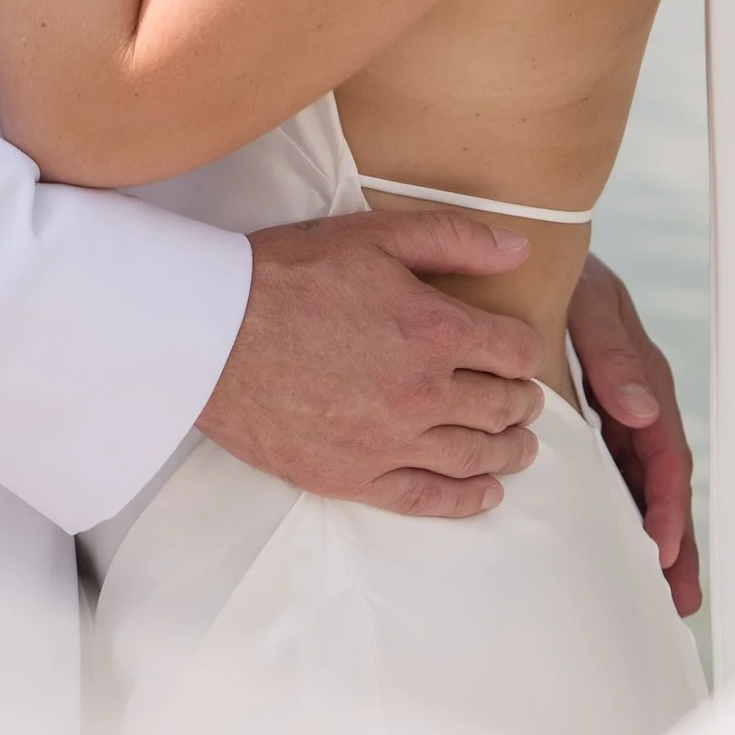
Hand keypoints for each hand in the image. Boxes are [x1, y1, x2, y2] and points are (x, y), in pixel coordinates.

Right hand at [199, 213, 545, 517]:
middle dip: (521, 402)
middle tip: (525, 401)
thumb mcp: (373, 235)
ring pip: (475, 456)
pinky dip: (467, 499)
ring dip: (508, 451)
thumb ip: (453, 240)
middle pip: (502, 406)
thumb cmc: (286, 275)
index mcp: (434, 329)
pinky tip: (485, 492)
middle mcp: (423, 392)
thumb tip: (520, 250)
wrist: (209, 332)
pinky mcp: (354, 477)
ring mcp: (389, 442)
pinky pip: (428, 499)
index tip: (516, 351)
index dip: (523, 350)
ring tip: (519, 447)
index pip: (514, 351)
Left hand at [567, 252, 700, 613]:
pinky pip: (601, 470)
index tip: (659, 551)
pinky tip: (606, 545)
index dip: (664, 505)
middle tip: (679, 601)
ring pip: (632, 483)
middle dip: (672, 542)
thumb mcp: (589, 305)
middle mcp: (629, 402)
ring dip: (648, 535)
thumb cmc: (557, 272)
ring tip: (657, 594)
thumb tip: (641, 412)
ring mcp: (606, 412)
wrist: (517, 251)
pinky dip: (612, 508)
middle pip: (657, 483)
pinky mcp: (579, 414)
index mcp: (639, 380)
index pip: (662, 455)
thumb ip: (613, 354)